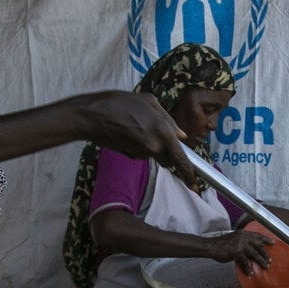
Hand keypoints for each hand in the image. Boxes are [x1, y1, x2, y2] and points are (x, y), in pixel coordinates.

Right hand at [79, 91, 194, 183]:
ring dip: (150, 144)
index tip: (195, 186)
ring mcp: (141, 153)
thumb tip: (181, 136)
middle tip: (151, 131)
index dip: (189, 174)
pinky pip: (141, 153)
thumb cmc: (120, 103)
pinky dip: (138, 145)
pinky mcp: (130, 156)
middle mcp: (155, 146)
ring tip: (135, 125)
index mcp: (164, 131)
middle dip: (166, 151)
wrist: (92, 116)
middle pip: (168, 158)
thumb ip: (169, 119)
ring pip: (153, 154)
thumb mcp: (149, 101)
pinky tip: (127, 131)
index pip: (181, 159)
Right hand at [206, 230, 272, 274]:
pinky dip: (248, 268)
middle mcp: (243, 237)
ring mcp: (240, 244)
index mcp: (243, 233)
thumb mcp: (234, 239)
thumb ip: (242, 242)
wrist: (211, 246)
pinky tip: (250, 273)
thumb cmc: (221, 244)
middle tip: (270, 259)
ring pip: (255, 254)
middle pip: (259, 245)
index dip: (266, 239)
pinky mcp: (236, 252)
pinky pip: (245, 262)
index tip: (272, 242)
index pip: (257, 235)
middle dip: (265, 253)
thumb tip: (250, 250)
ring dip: (261, 261)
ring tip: (265, 266)